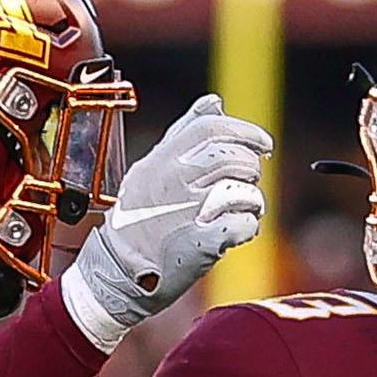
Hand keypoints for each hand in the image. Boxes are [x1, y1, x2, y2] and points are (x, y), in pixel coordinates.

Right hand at [65, 96, 269, 344]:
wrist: (114, 274)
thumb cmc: (135, 222)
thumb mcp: (149, 170)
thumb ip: (182, 135)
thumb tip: (214, 102)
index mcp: (162, 161)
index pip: (211, 128)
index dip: (244, 131)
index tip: (262, 143)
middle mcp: (174, 182)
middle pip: (233, 158)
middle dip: (251, 168)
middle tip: (249, 180)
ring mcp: (188, 213)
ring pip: (243, 192)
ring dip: (252, 201)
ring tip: (243, 209)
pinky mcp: (201, 244)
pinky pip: (244, 225)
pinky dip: (247, 228)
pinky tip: (235, 232)